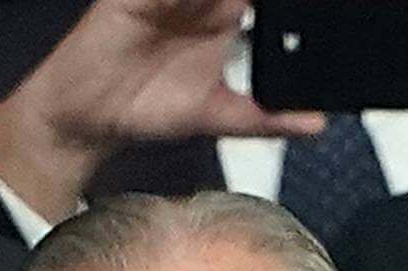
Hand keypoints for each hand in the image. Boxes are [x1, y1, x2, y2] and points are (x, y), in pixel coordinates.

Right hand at [0, 0, 324, 223]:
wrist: (86, 120)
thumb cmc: (143, 108)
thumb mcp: (216, 115)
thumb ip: (265, 116)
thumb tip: (316, 123)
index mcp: (223, 17)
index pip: (265, 2)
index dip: (286, 4)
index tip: (321, 7)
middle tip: (301, 2)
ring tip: (241, 5)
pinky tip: (196, 2)